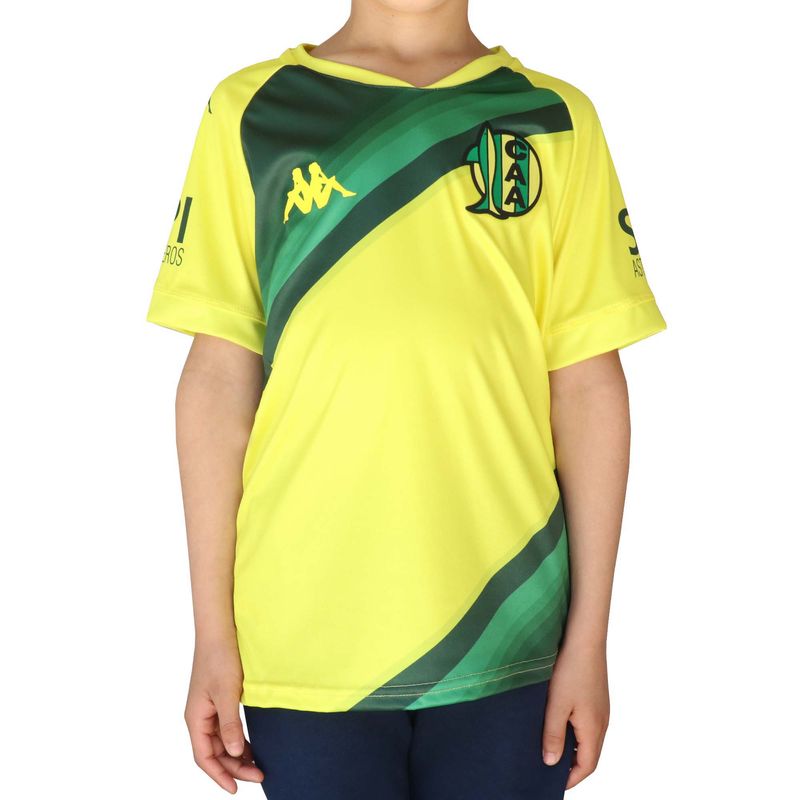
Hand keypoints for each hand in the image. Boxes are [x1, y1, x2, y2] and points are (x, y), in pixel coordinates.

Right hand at [184, 637, 264, 793]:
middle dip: (234, 767)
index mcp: (195, 718)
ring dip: (237, 755)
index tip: (236, 789)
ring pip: (221, 742)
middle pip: (214, 752)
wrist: (220, 631)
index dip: (219, 775)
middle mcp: (199, 717)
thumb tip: (235, 752)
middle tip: (258, 774)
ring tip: (257, 765)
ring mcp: (208, 710)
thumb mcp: (227, 692)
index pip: (204, 757)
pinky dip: (238, 740)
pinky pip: (226, 729)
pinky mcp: (219, 701)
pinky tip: (251, 745)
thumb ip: (230, 724)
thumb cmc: (220, 657)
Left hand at [542, 641, 609, 788]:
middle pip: (589, 754)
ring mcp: (601, 709)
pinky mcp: (596, 697)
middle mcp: (602, 722)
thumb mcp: (557, 704)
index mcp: (594, 728)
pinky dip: (575, 732)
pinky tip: (558, 723)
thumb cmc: (571, 669)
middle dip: (572, 766)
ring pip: (588, 738)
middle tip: (549, 768)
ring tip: (550, 747)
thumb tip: (551, 762)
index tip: (554, 784)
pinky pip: (587, 724)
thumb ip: (553, 735)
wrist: (585, 638)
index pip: (587, 765)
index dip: (572, 778)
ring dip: (573, 748)